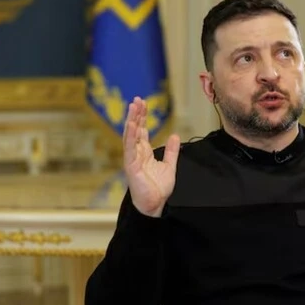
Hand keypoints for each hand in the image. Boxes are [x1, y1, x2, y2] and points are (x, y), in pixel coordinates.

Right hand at [123, 97, 180, 216]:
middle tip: (138, 99)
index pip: (142, 131)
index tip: (144, 104)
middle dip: (136, 114)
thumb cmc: (158, 189)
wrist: (155, 205)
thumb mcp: (169, 166)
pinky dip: (131, 136)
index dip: (142, 117)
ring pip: (130, 135)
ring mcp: (132, 159)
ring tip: (133, 106)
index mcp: (144, 153)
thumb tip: (175, 135)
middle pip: (135, 129)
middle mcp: (136, 153)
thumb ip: (171, 151)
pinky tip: (132, 124)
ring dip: (131, 120)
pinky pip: (130, 148)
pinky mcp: (131, 166)